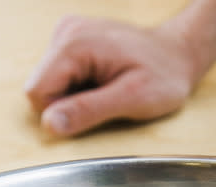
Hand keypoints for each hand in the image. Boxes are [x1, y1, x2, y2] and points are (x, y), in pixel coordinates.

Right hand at [25, 16, 196, 136]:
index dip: (61, 112)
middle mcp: (66, 32)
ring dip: (75, 95)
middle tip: (106, 98)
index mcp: (75, 44)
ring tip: (108, 88)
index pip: (36, 92)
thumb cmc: (164, 76)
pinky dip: (80, 85)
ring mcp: (68, 33)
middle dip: (69, 103)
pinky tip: (103, 80)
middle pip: (41, 87)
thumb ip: (88, 111)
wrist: (179, 53)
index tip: (95, 108)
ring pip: (49, 83)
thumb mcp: (132, 99)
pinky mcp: (72, 41)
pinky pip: (60, 75)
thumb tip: (49, 125)